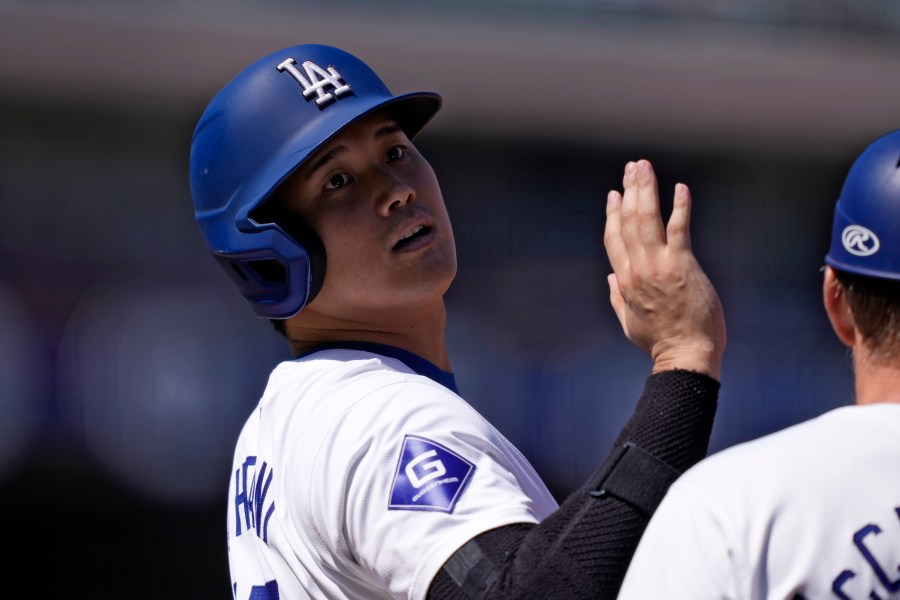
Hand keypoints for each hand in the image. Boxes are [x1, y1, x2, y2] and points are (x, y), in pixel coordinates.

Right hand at [604, 160, 725, 379]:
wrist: (686, 355)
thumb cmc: (660, 342)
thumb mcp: (629, 322)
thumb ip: (617, 297)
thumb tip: (610, 277)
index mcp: (625, 280)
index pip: (614, 238)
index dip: (613, 214)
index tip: (614, 194)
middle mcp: (638, 269)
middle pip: (630, 221)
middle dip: (631, 190)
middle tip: (633, 167)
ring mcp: (660, 266)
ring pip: (648, 219)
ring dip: (647, 190)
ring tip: (645, 167)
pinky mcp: (684, 266)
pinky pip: (680, 229)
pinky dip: (679, 206)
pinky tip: (680, 188)